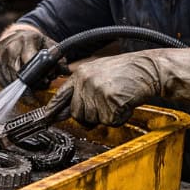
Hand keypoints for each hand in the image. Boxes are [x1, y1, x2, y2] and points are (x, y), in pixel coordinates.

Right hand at [0, 25, 68, 86]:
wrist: (15, 35)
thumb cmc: (34, 42)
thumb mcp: (48, 44)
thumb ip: (58, 57)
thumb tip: (66, 71)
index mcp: (26, 40)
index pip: (30, 61)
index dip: (38, 75)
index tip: (45, 83)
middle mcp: (10, 47)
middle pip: (18, 72)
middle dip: (30, 84)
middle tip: (40, 87)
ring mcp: (0, 55)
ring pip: (10, 78)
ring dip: (22, 87)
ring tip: (32, 87)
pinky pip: (2, 80)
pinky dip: (13, 86)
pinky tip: (21, 87)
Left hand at [47, 46, 189, 125]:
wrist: (148, 68)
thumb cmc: (125, 73)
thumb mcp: (99, 73)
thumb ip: (83, 89)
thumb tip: (68, 110)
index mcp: (80, 74)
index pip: (61, 95)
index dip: (51, 110)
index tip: (41, 120)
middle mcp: (84, 81)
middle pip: (78, 114)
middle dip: (92, 115)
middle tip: (108, 102)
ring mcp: (97, 91)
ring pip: (93, 119)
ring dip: (107, 116)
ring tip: (118, 99)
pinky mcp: (110, 101)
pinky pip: (110, 121)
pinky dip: (120, 117)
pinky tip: (125, 102)